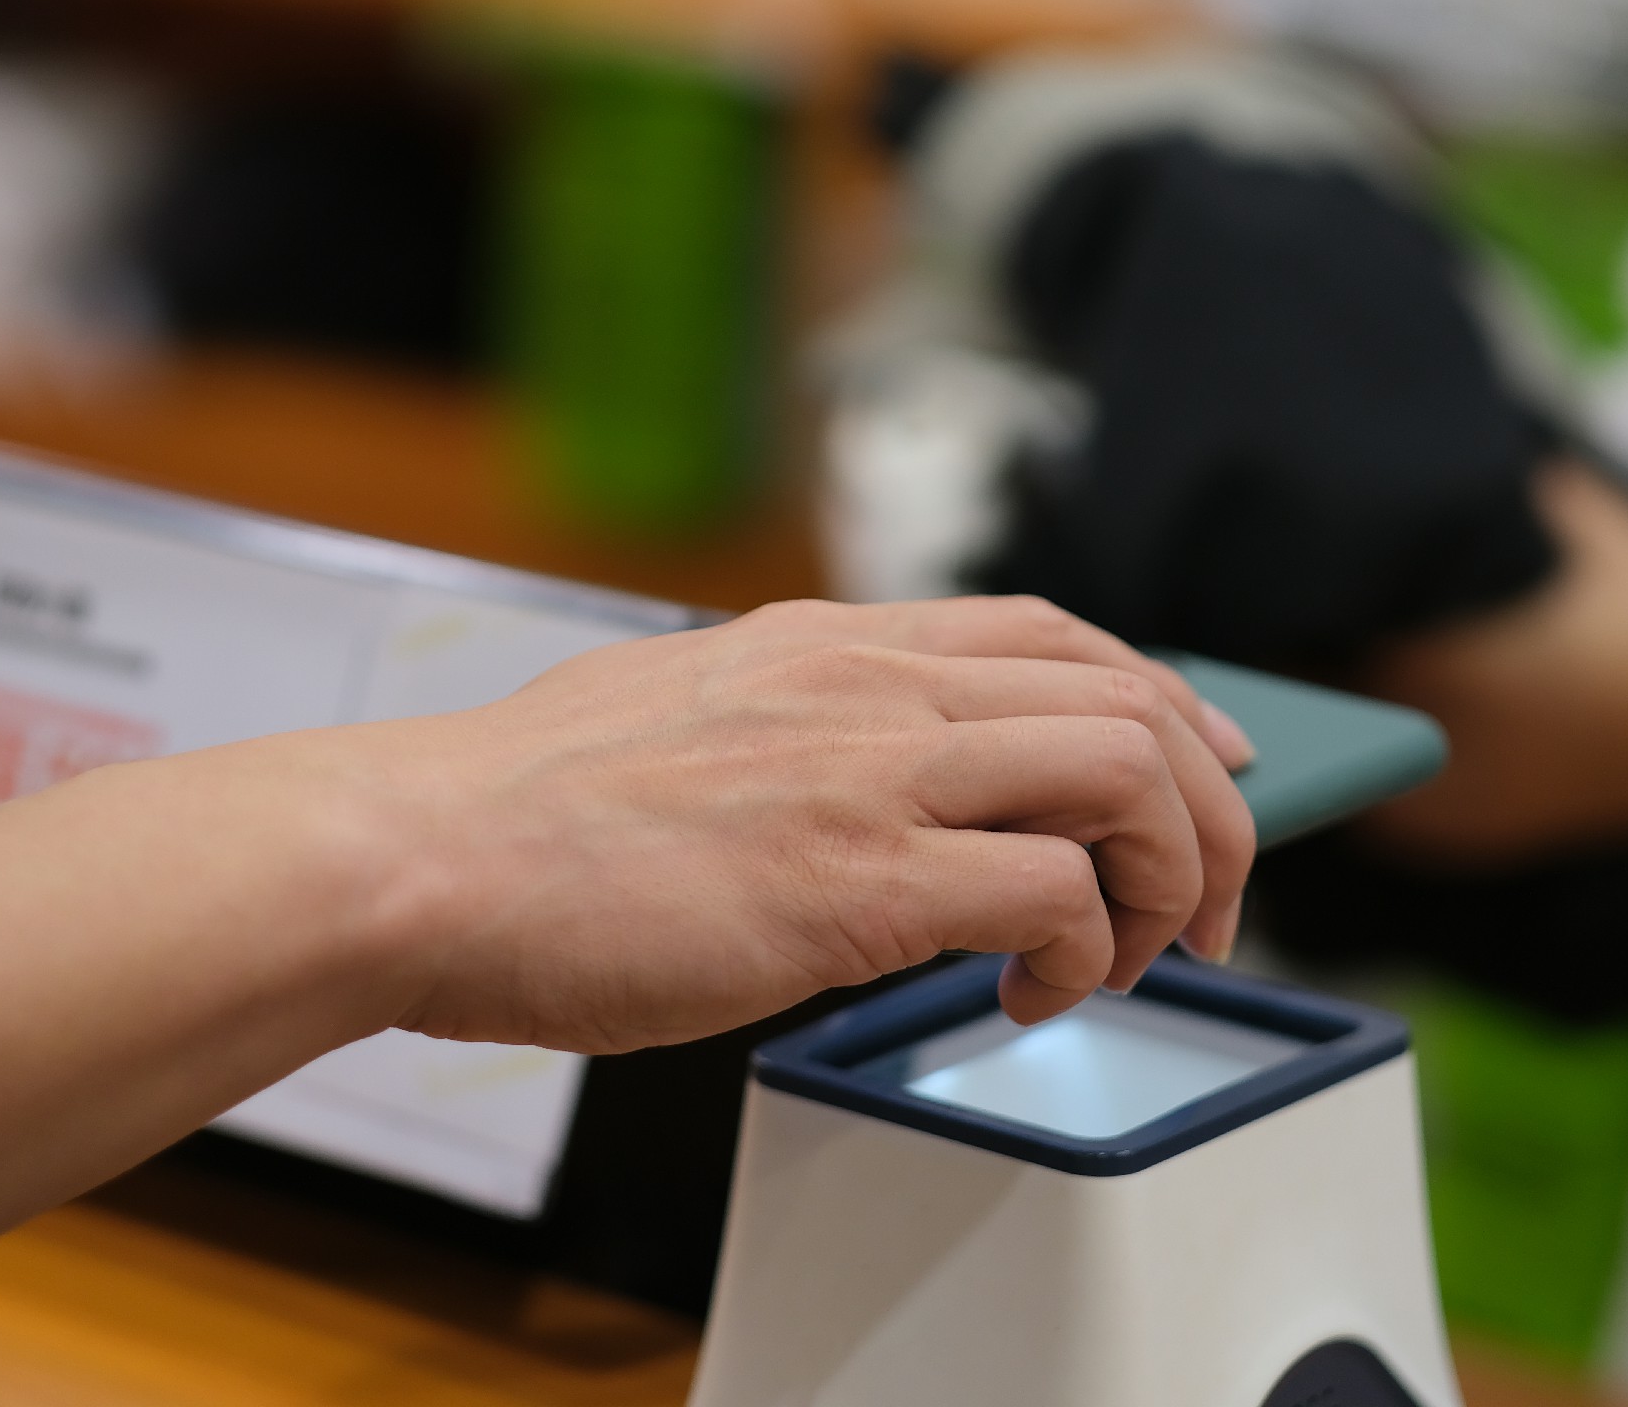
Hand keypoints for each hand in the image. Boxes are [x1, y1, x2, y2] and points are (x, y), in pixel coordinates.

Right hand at [335, 597, 1255, 1050]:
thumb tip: (838, 785)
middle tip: (1204, 903)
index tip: (1207, 754)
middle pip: (1125, 698)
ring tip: (1138, 956)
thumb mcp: (671, 716)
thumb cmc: (518, 817)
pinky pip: (1050, 893)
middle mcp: (868, 685)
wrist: (418, 859)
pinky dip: (1081, 954)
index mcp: (825, 644)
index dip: (1159, 693)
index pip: (1049, 631)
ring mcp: (868, 772)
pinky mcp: (854, 878)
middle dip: (1208, 807)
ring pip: (1120, 774)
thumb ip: (778, 730)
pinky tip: (1029, 997)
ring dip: (1171, 876)